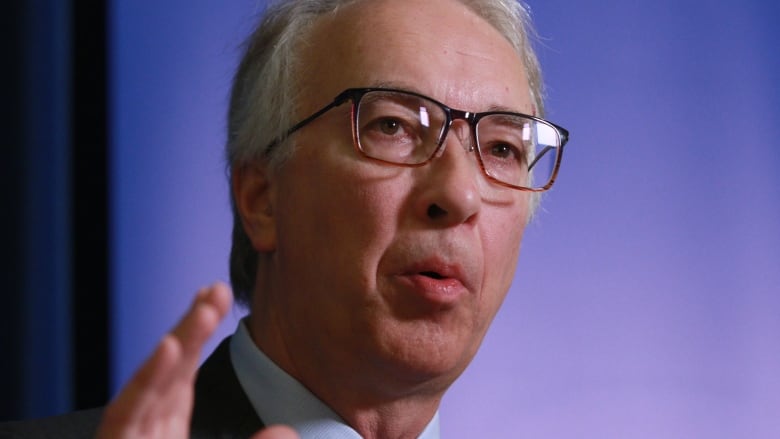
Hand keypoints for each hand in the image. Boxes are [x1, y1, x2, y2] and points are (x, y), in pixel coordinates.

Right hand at [96, 282, 297, 438]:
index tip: (219, 300)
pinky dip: (147, 381)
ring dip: (178, 343)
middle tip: (217, 289)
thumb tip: (285, 432)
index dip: (199, 337)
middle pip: (170, 372)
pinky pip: (127, 415)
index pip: (183, 377)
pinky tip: (167, 349)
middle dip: (192, 329)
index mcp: (163, 433)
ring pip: (152, 385)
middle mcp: (144, 432)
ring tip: (203, 306)